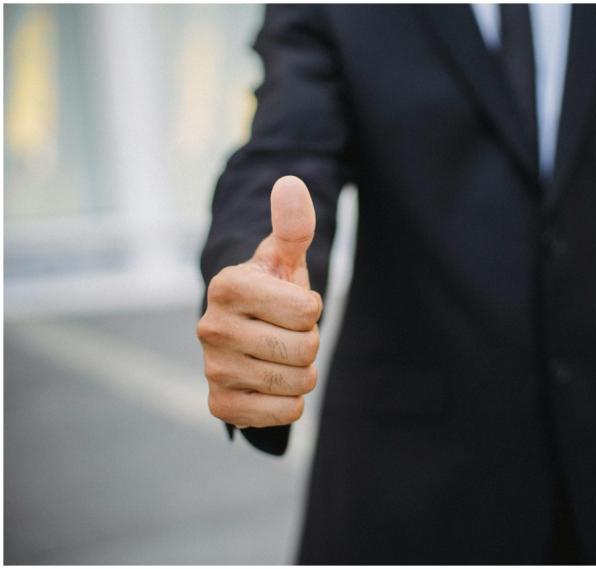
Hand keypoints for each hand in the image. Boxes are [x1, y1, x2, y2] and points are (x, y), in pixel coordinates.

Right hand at [197, 176, 322, 427]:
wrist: (244, 333)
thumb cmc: (271, 290)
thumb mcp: (283, 256)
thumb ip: (292, 224)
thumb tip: (290, 183)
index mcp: (227, 286)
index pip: (309, 310)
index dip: (312, 309)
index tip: (291, 304)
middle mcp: (211, 327)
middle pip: (305, 349)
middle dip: (309, 342)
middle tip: (287, 333)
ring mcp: (212, 369)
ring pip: (298, 381)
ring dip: (303, 371)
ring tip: (281, 355)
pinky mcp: (220, 405)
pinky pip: (284, 412)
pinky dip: (291, 402)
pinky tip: (273, 384)